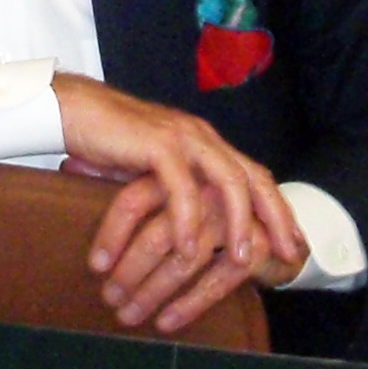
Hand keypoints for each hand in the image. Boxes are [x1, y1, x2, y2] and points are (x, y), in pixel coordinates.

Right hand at [52, 76, 305, 334]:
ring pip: (227, 181)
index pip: (254, 175)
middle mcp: (202, 136)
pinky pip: (181, 188)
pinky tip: (188, 247)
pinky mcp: (157, 145)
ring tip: (242, 259)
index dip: (277, 208)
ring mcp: (183, 137)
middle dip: (275, 217)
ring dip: (237, 222)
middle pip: (253, 177)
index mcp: (205, 142)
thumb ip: (177, 189)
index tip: (294, 241)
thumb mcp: (153, 171)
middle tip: (290, 253)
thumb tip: (192, 230)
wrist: (72, 109)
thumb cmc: (108, 143)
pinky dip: (188, 219)